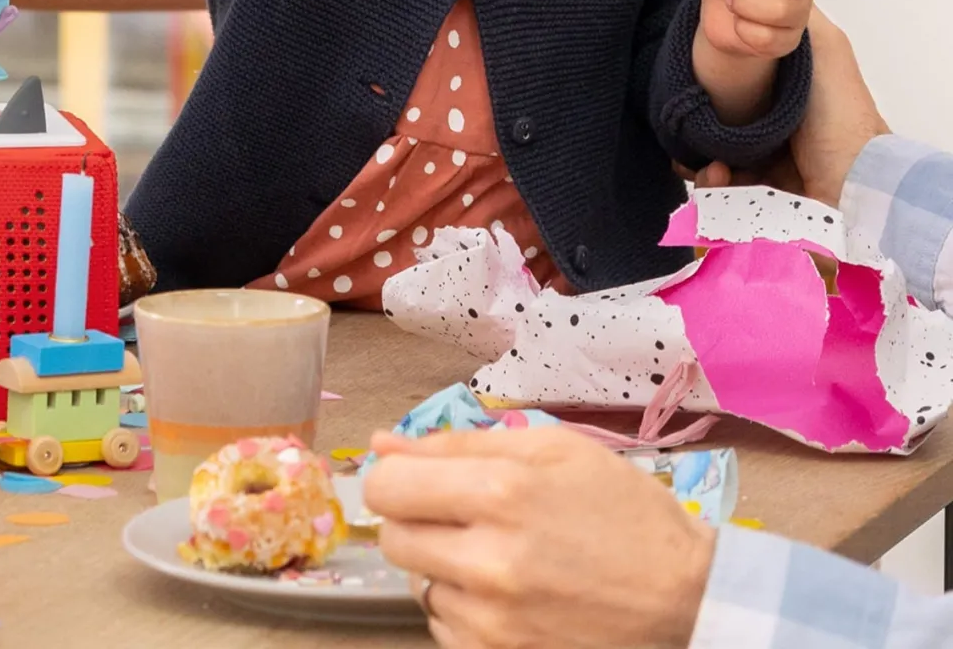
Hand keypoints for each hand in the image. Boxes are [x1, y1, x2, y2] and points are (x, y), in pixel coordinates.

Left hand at [363, 426, 713, 648]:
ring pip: (417, 585)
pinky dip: (463, 608)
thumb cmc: (623, 511)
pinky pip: (445, 627)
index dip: (394, 476)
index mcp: (499, 492)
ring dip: (440, 565)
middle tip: (460, 514)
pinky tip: (506, 594)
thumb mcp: (550, 450)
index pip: (387, 486)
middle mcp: (489, 562)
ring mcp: (496, 622)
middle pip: (393, 538)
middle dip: (415, 520)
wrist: (689, 599)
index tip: (416, 477)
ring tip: (494, 554)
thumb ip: (456, 444)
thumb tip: (382, 443)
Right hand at [687, 6, 887, 203]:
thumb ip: (795, 18)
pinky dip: (710, 180)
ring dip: (699, 155)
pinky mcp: (751, 196)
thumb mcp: (824, 48)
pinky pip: (713, 187)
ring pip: (705, 152)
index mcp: (779, 95)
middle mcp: (766, 128)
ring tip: (708, 156)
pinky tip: (720, 171)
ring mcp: (758, 162)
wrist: (855, 181)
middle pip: (711, 118)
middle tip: (684, 113)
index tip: (696, 66)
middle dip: (693, 119)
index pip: (730, 81)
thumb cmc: (840, 113)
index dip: (708, 74)